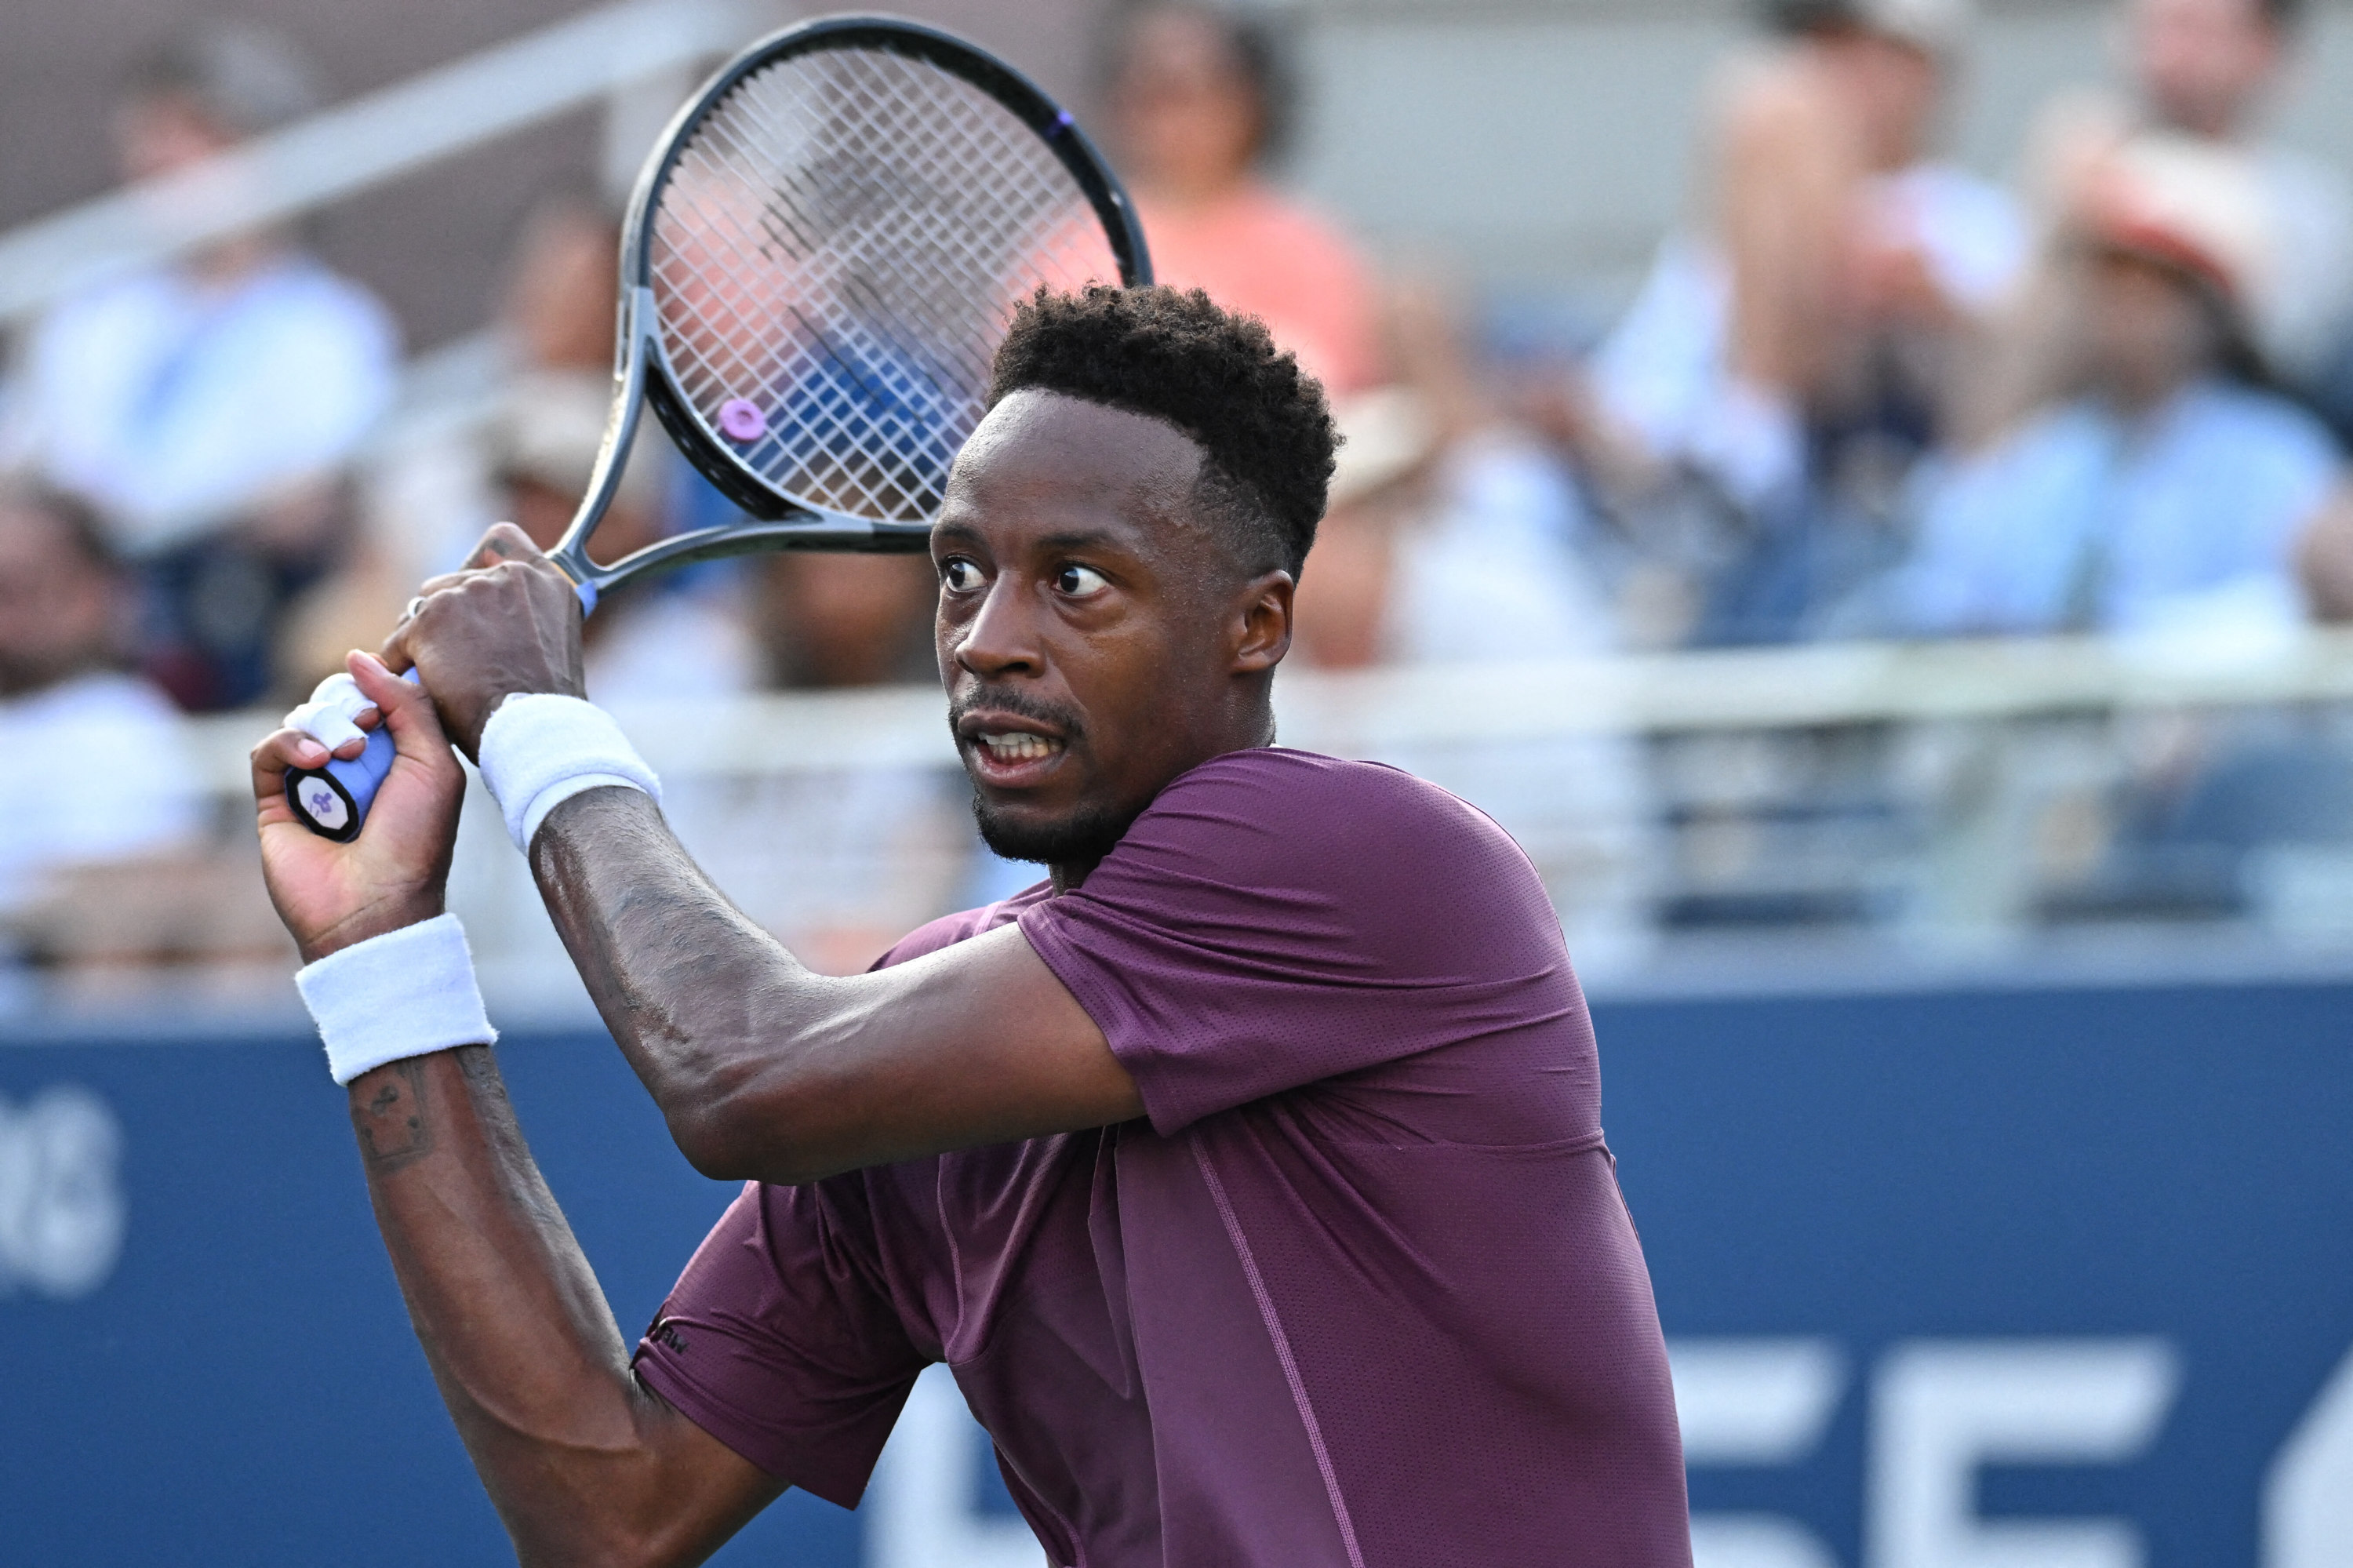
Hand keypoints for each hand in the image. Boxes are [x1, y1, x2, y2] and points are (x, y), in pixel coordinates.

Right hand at [254, 652, 464, 963]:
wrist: (376, 903)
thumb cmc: (417, 840)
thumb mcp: (434, 764)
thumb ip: (408, 704)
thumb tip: (359, 657)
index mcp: (398, 756)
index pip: (376, 697)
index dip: (377, 688)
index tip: (386, 702)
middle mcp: (353, 766)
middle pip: (335, 703)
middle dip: (349, 708)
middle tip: (366, 735)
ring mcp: (312, 782)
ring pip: (301, 722)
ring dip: (322, 727)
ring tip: (343, 757)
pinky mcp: (273, 801)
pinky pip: (266, 751)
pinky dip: (287, 745)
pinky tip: (313, 763)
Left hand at [386, 523, 586, 760]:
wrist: (532, 730)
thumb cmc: (543, 705)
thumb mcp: (552, 645)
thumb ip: (527, 619)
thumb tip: (502, 624)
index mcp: (545, 581)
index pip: (502, 539)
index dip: (479, 562)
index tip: (472, 586)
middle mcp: (508, 577)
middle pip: (453, 580)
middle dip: (447, 615)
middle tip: (453, 655)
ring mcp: (468, 593)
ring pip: (423, 608)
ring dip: (424, 637)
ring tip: (437, 675)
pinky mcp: (431, 620)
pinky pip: (400, 640)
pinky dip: (401, 663)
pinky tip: (415, 686)